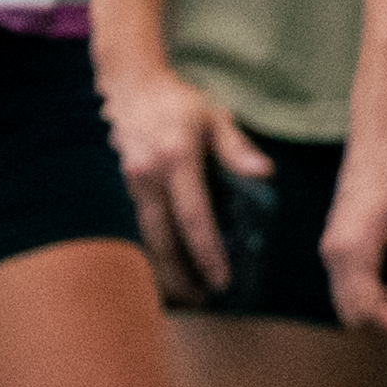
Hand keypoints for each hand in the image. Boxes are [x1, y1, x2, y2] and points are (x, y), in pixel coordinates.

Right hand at [113, 66, 263, 291]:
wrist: (129, 85)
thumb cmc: (179, 102)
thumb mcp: (214, 118)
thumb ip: (237, 149)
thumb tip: (265, 173)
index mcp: (176, 158)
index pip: (194, 218)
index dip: (208, 253)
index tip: (222, 279)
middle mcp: (147, 175)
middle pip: (163, 239)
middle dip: (182, 275)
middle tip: (203, 301)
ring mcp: (129, 182)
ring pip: (146, 238)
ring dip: (165, 268)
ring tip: (187, 293)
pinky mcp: (122, 186)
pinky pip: (139, 226)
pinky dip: (154, 250)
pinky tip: (169, 266)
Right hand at [318, 122, 386, 337]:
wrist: (378, 140)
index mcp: (350, 251)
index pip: (366, 311)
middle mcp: (333, 255)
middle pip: (353, 313)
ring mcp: (332, 250)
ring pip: (351, 301)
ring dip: (383, 306)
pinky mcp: (338, 245)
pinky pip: (352, 284)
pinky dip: (376, 291)